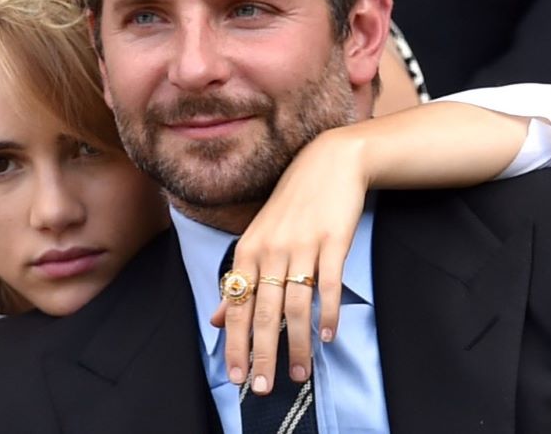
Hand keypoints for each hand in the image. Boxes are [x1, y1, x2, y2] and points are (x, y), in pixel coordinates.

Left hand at [211, 127, 365, 394]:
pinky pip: (328, 284)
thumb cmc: (291, 205)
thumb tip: (217, 318)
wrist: (328, 163)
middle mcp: (271, 250)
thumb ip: (239, 280)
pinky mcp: (333, 241)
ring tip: (301, 373)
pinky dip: (329, 313)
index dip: (235, 344)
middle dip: (262, 354)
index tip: (236, 376)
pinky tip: (329, 337)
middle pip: (264, 312)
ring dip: (299, 344)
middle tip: (263, 387)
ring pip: (296, 306)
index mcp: (248, 251)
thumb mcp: (258, 238)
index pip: (237, 306)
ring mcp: (302, 246)